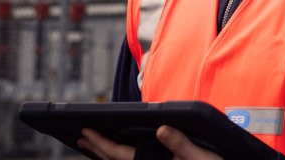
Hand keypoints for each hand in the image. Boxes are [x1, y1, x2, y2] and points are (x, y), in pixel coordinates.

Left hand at [76, 126, 223, 159]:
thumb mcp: (203, 158)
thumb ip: (182, 145)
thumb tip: (163, 129)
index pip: (120, 155)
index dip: (101, 143)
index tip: (86, 131)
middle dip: (97, 148)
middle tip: (82, 136)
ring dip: (106, 155)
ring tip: (94, 145)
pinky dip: (121, 159)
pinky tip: (119, 155)